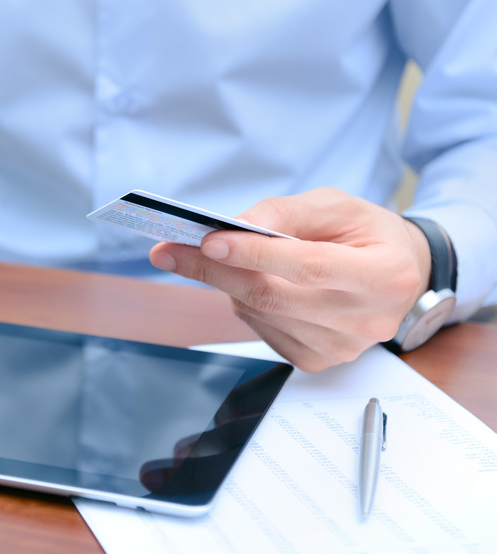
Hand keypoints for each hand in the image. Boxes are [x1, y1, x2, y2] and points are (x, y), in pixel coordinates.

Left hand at [149, 187, 431, 371]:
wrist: (397, 276)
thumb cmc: (366, 234)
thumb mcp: (336, 206)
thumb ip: (285, 212)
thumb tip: (233, 227)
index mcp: (385, 275)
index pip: (308, 267)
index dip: (254, 254)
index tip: (207, 240)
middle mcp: (366, 320)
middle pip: (273, 296)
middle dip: (213, 270)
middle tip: (168, 251)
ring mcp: (340, 348)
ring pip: (260, 313)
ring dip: (227, 282)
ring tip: (216, 256)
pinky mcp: (316, 361)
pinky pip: (261, 329)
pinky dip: (244, 301)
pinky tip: (250, 282)